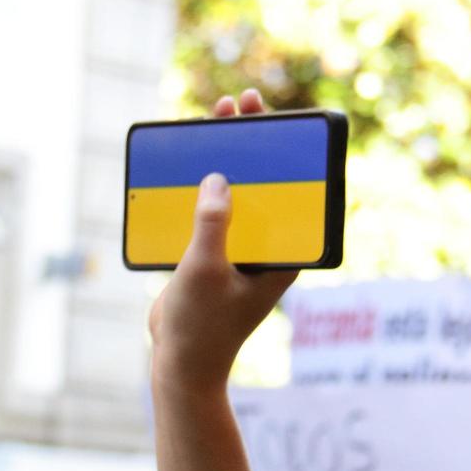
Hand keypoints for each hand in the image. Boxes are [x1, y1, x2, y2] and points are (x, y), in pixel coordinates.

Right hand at [148, 89, 296, 391]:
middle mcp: (267, 250)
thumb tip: (219, 180)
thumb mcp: (205, 271)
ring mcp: (239, 253)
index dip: (283, 153)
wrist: (180, 366)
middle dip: (250, 145)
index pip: (291, 193)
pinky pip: (209, 215)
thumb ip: (213, 224)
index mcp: (282, 256)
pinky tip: (185, 164)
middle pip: (263, 185)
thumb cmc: (200, 327)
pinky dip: (197, 190)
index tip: (274, 120)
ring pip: (233, 196)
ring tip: (213, 121)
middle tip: (240, 105)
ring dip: (221, 162)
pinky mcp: (213, 257)